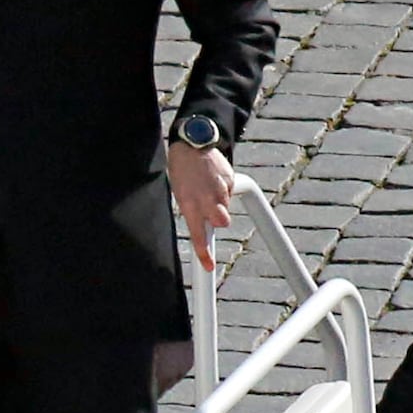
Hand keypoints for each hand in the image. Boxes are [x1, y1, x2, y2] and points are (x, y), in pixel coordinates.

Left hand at [168, 140, 233, 271]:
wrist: (192, 145)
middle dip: (220, 219)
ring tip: (209, 189)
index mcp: (190, 206)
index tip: (209, 267)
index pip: (199, 236)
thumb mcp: (181, 194)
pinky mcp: (230, 180)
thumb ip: (193, 211)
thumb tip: (204, 224)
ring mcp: (220, 190)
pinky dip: (224, 189)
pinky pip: (230, 192)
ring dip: (221, 203)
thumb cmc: (182, 171)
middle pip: (223, 223)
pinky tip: (214, 179)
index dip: (204, 254)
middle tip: (211, 209)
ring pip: (227, 208)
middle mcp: (207, 201)